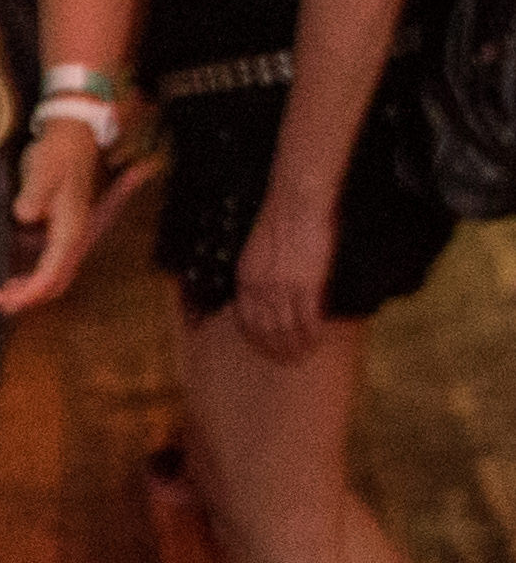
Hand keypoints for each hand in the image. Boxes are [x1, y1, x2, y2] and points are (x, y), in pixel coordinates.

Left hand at [0, 120, 105, 317]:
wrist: (73, 139)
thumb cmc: (57, 156)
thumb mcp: (43, 170)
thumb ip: (34, 195)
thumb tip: (24, 215)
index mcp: (70, 233)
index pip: (51, 275)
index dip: (28, 293)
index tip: (4, 301)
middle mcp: (72, 240)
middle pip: (53, 283)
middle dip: (24, 298)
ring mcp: (66, 237)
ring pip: (50, 276)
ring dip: (25, 289)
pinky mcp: (58, 232)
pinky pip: (45, 263)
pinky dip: (27, 275)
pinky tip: (7, 277)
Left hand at [224, 177, 335, 357]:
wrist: (296, 202)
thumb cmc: (282, 221)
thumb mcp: (259, 251)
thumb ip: (260, 275)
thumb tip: (269, 296)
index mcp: (244, 278)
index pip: (245, 320)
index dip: (257, 339)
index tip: (266, 349)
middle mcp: (259, 287)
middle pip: (265, 329)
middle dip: (276, 348)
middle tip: (288, 360)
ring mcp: (282, 287)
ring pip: (287, 328)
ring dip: (295, 346)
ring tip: (304, 355)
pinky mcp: (306, 284)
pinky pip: (308, 319)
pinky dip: (313, 333)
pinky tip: (318, 340)